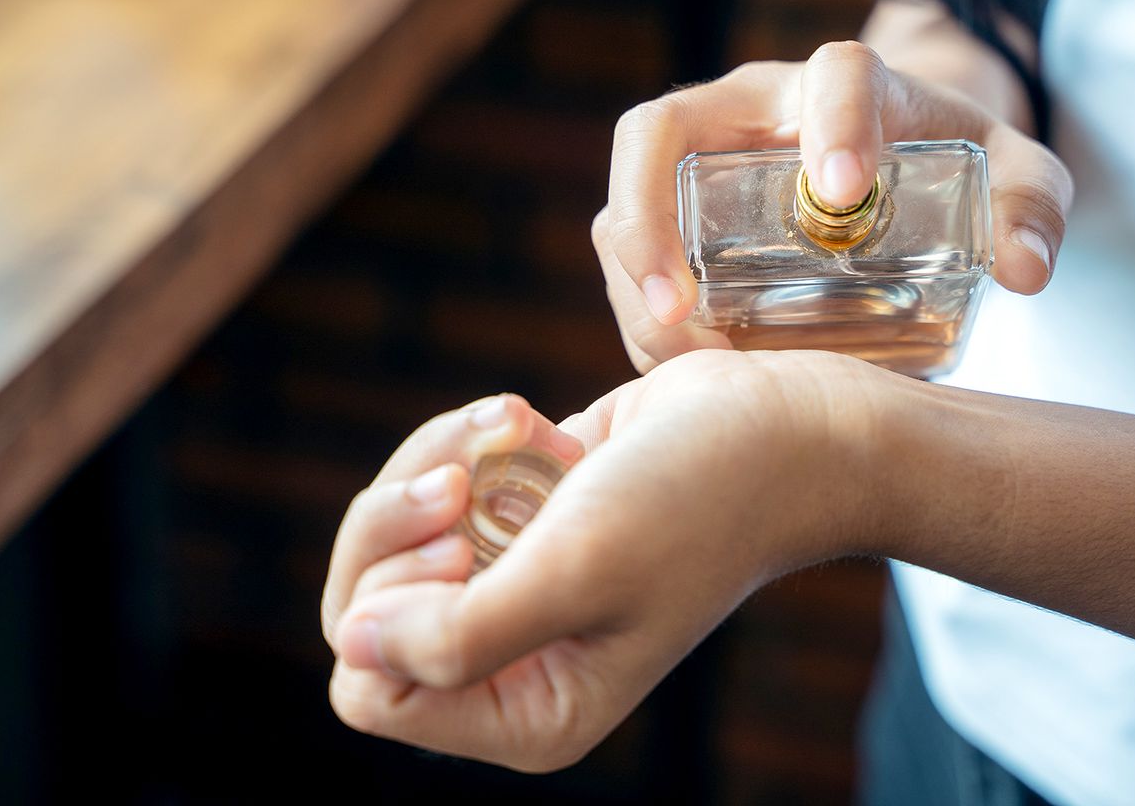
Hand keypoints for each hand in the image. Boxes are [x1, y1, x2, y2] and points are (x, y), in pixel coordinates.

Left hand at [325, 350, 889, 770]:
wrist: (777, 427)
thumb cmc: (697, 504)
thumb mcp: (578, 572)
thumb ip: (459, 633)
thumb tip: (356, 645)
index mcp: (530, 712)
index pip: (371, 687)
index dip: (390, 606)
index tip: (461, 543)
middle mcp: (512, 663)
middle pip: (366, 604)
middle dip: (400, 521)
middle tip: (464, 481)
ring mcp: (511, 586)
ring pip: (394, 533)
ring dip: (439, 462)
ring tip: (516, 428)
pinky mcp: (517, 520)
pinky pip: (434, 482)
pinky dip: (468, 439)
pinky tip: (534, 421)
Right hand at [593, 44, 1073, 371]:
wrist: (897, 162)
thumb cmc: (949, 162)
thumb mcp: (1011, 171)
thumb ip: (1030, 205)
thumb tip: (1025, 271)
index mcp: (839, 85)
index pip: (832, 77)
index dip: (832, 122)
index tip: (844, 191)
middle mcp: (748, 116)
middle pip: (656, 131)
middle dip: (648, 216)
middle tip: (677, 303)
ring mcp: (699, 170)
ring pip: (622, 205)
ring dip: (633, 282)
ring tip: (677, 353)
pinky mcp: (678, 224)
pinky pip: (631, 260)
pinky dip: (645, 320)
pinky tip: (684, 371)